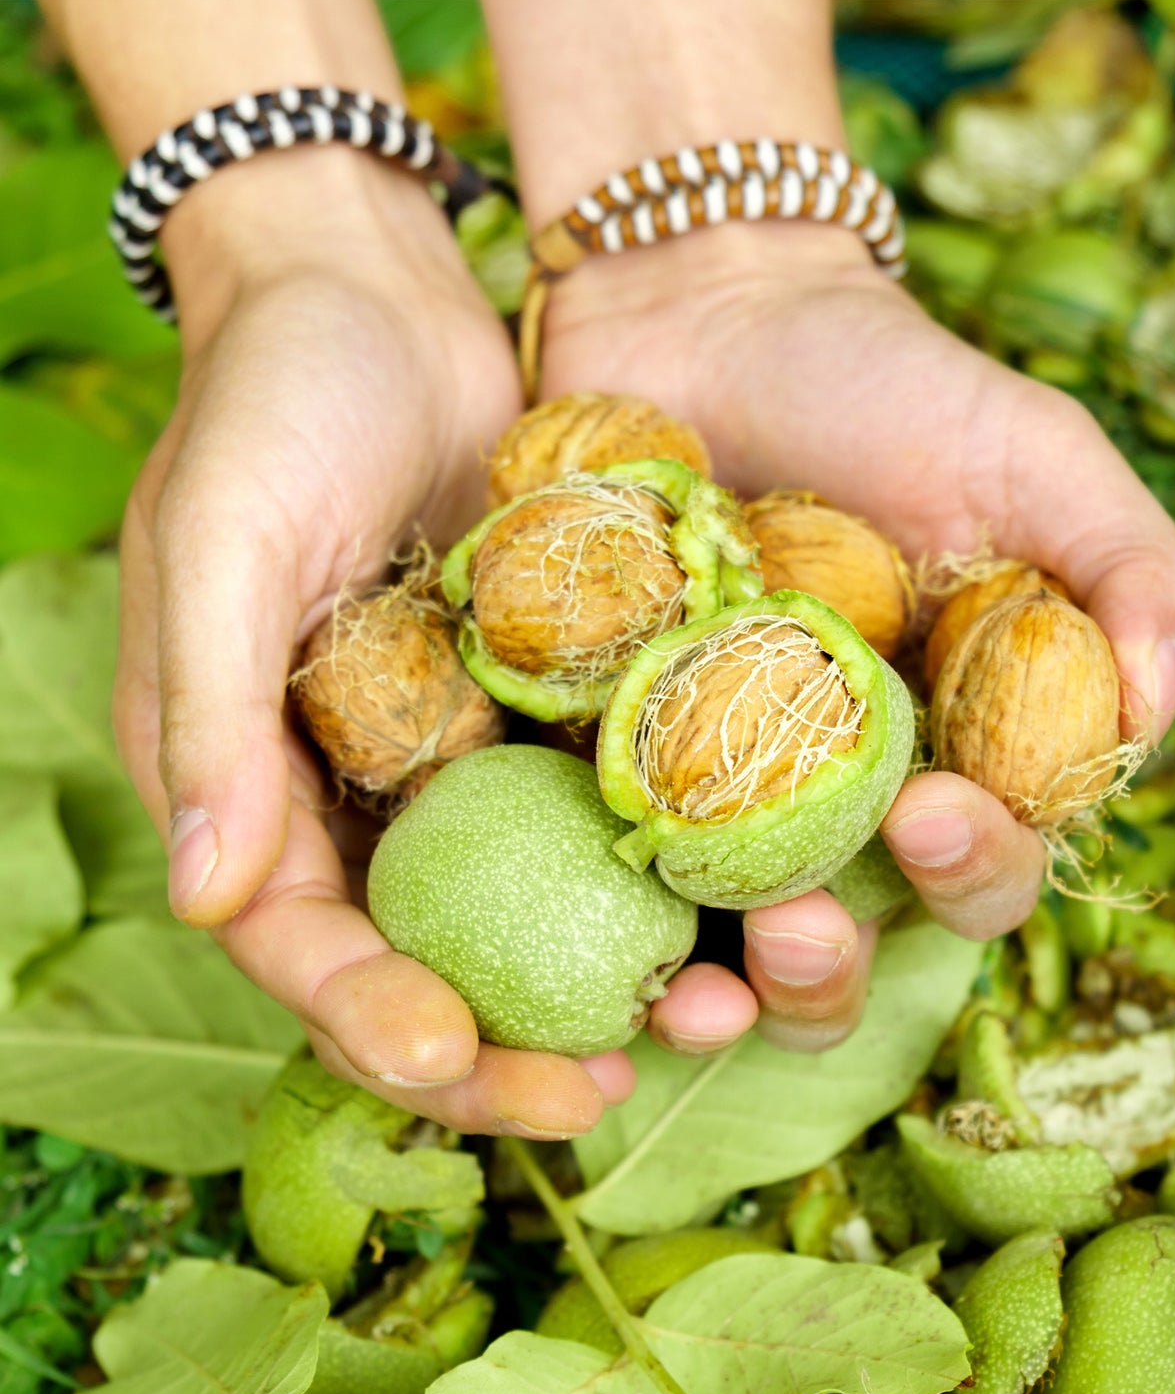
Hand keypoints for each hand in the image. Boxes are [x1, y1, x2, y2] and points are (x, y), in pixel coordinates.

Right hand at [114, 150, 632, 1137]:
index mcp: (261, 785)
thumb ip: (214, 718)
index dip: (369, 1018)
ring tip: (700, 1016)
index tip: (450, 1060)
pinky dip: (668, 854)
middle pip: (434, 959)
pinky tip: (743, 894)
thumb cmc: (271, 405)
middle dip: (506, 1045)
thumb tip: (212, 901)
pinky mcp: (558, 702)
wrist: (378, 300)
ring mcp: (473, 755)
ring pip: (542, 905)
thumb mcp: (219, 543)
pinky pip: (611, 796)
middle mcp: (371, 792)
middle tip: (592, 1093)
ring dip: (614, 974)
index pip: (305, 944)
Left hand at [538, 223, 1174, 1054]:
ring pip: (712, 941)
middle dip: (829, 969)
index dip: (975, 871)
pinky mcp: (594, 755)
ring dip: (715, 988)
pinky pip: (588, 857)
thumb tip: (1150, 713)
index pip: (983, 864)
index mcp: (948, 751)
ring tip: (697, 977)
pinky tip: (566, 914)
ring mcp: (702, 785)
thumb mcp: (1035, 455)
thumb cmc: (885, 383)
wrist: (703, 314)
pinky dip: (584, 905)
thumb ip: (1130, 571)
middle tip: (798, 928)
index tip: (939, 813)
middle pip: (847, 942)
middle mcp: (827, 796)